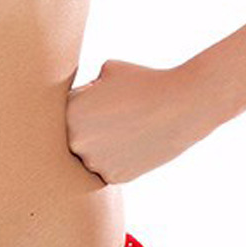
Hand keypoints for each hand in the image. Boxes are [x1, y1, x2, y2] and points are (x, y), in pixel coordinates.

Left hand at [65, 59, 215, 184]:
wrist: (182, 106)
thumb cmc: (144, 82)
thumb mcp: (107, 69)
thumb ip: (85, 85)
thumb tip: (78, 95)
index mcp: (68, 111)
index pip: (63, 111)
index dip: (82, 103)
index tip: (101, 101)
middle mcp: (75, 140)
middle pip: (74, 135)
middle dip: (89, 127)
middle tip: (115, 118)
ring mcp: (93, 162)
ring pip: (89, 154)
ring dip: (101, 146)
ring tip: (126, 129)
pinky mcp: (113, 177)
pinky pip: (105, 168)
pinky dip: (117, 160)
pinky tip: (133, 144)